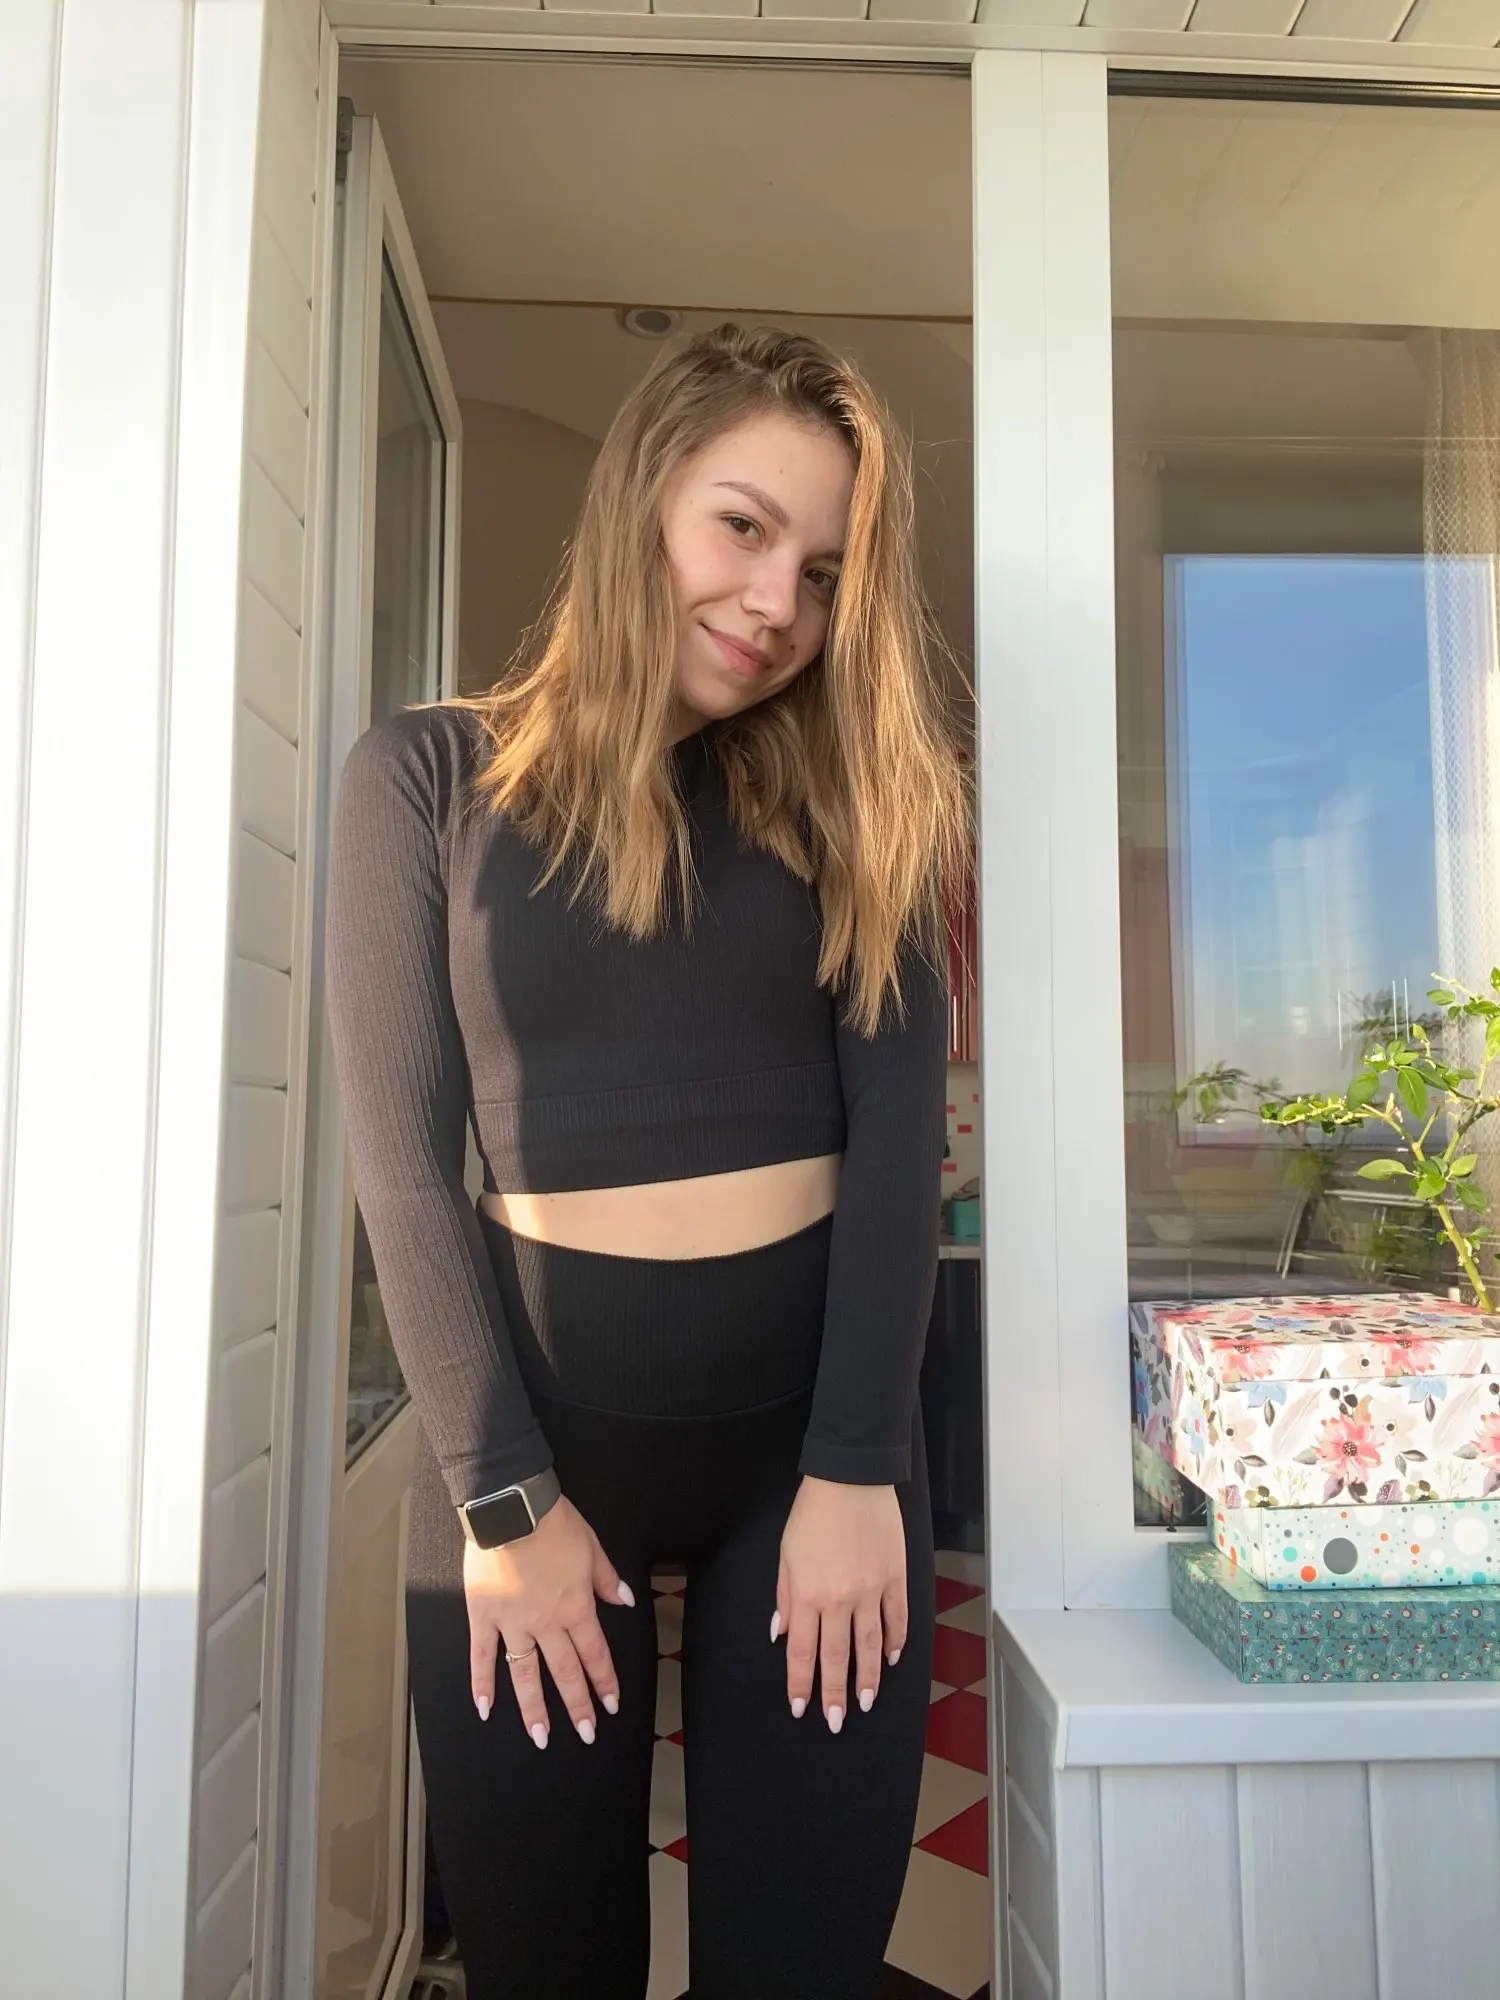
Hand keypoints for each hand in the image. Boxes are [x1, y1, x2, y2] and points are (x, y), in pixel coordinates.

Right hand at [464, 1494, 634, 1747]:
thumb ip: (607, 1579)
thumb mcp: (593, 1547)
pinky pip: (482, 1655)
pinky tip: (484, 1709)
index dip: (604, 1681)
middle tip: (585, 1735)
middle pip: (564, 1672)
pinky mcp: (483, 1615)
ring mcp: (513, 1623)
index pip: (594, 1653)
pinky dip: (481, 1683)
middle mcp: (546, 1623)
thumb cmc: (554, 1523)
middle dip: (577, 1706)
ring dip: (533, 1708)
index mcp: (575, 1607)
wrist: (512, 1508)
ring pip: (525, 1673)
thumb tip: (625, 1601)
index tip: (610, 1706)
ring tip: (540, 1738)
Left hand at [773, 1477, 906, 1733]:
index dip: (801, 1682)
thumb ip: (785, 1596)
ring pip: (871, 1645)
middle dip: (836, 1693)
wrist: (850, 1478)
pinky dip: (896, 1640)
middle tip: (837, 1721)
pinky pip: (897, 1618)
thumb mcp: (786, 1553)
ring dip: (869, 1678)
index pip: (803, 1650)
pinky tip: (893, 1658)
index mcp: (808, 1593)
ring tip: (867, 1702)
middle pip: (837, 1656)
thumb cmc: (812, 1513)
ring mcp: (872, 1590)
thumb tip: (781, 1631)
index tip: (801, 1707)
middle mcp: (840, 1598)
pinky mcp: (895, 1577)